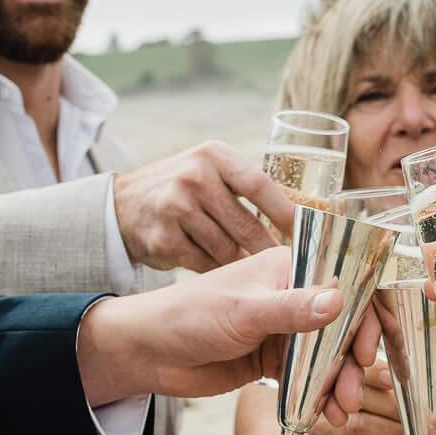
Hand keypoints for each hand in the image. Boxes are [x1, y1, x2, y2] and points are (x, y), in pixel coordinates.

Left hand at [78, 248, 372, 419]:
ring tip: (338, 413)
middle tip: (350, 394)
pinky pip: (307, 375)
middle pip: (342, 327)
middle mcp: (294, 295)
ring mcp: (285, 329)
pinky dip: (317, 394)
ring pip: (327, 356)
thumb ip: (292, 310)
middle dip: (350, 363)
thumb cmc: (188, 315)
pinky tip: (321, 414)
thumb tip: (338, 302)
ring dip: (337, 384)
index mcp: (290, 267)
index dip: (365, 319)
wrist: (149, 352)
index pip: (346, 286)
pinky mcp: (274, 358)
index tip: (367, 352)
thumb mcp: (243, 312)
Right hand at [112, 142, 293, 270]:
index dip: (287, 214)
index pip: (260, 186)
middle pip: (246, 224)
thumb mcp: (212, 171)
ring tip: (255, 274)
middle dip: (269, 250)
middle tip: (289, 268)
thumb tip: (311, 209)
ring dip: (243, 265)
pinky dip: (218, 273)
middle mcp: (194, 177)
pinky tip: (225, 278)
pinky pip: (204, 264)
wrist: (123, 205)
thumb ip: (250, 187)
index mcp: (215, 156)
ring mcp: (175, 208)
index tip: (308, 236)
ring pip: (227, 249)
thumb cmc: (184, 190)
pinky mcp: (163, 239)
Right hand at [305, 359, 404, 434]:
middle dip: (396, 407)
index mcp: (340, 384)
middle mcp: (326, 404)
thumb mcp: (384, 417)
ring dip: (392, 431)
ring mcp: (323, 433)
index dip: (379, 373)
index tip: (400, 380)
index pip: (358, 372)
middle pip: (360, 397)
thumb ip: (403, 407)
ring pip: (359, 425)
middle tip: (424, 418)